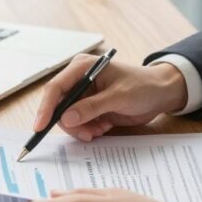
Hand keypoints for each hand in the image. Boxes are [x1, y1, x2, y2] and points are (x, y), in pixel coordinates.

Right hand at [34, 54, 187, 140]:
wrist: (160, 94)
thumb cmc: (143, 86)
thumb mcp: (119, 96)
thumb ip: (92, 107)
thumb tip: (66, 118)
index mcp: (82, 67)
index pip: (56, 87)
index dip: (46, 108)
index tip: (40, 126)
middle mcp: (79, 80)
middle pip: (59, 106)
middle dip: (70, 123)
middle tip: (86, 134)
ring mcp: (84, 95)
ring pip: (68, 118)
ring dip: (81, 128)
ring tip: (100, 129)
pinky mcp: (90, 108)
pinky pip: (79, 124)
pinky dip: (89, 130)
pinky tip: (104, 127)